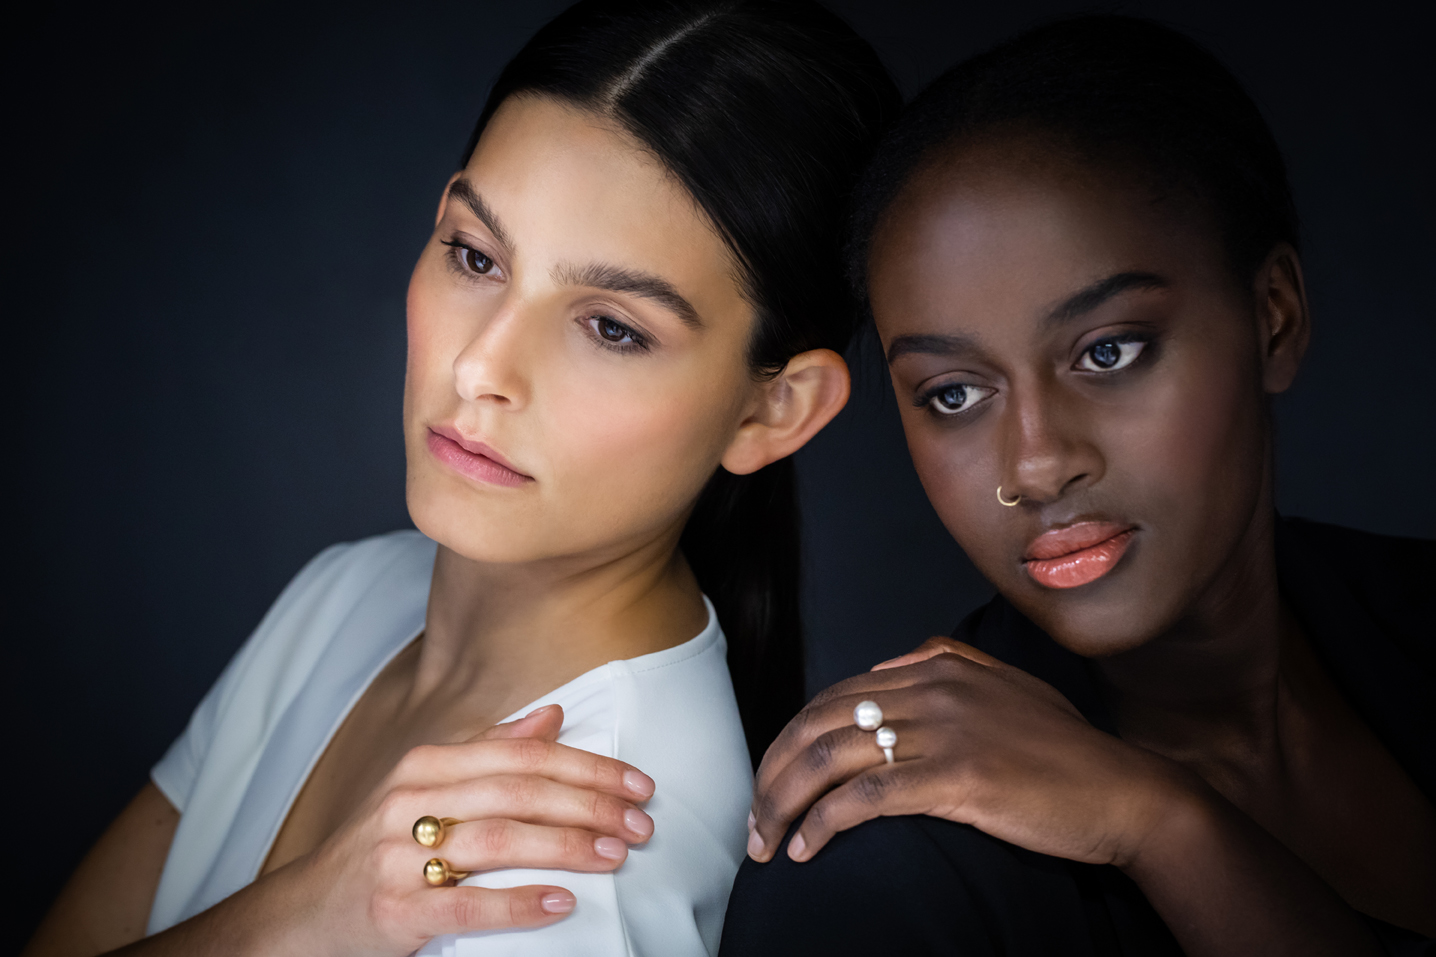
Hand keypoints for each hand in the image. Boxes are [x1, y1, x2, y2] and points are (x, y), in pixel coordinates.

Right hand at [255, 704, 656, 956]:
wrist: (302, 915)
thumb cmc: (379, 849)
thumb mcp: (425, 789)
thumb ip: (488, 751)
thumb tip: (552, 715)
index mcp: (425, 766)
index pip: (521, 755)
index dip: (586, 765)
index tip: (637, 782)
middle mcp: (410, 803)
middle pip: (518, 793)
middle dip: (590, 805)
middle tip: (640, 822)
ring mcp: (398, 857)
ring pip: (499, 842)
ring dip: (567, 847)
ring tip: (615, 854)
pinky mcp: (394, 911)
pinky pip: (467, 905)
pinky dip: (520, 903)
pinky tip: (562, 903)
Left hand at [747, 637, 1186, 867]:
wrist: (1124, 792)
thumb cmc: (1066, 750)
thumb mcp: (1006, 685)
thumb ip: (948, 662)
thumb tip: (886, 668)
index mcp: (937, 665)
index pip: (833, 696)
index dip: (791, 742)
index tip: (774, 781)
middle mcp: (932, 688)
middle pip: (818, 724)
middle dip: (772, 774)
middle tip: (754, 821)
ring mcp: (944, 730)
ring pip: (830, 758)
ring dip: (784, 804)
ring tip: (768, 843)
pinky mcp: (957, 776)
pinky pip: (866, 796)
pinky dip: (824, 823)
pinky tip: (808, 849)